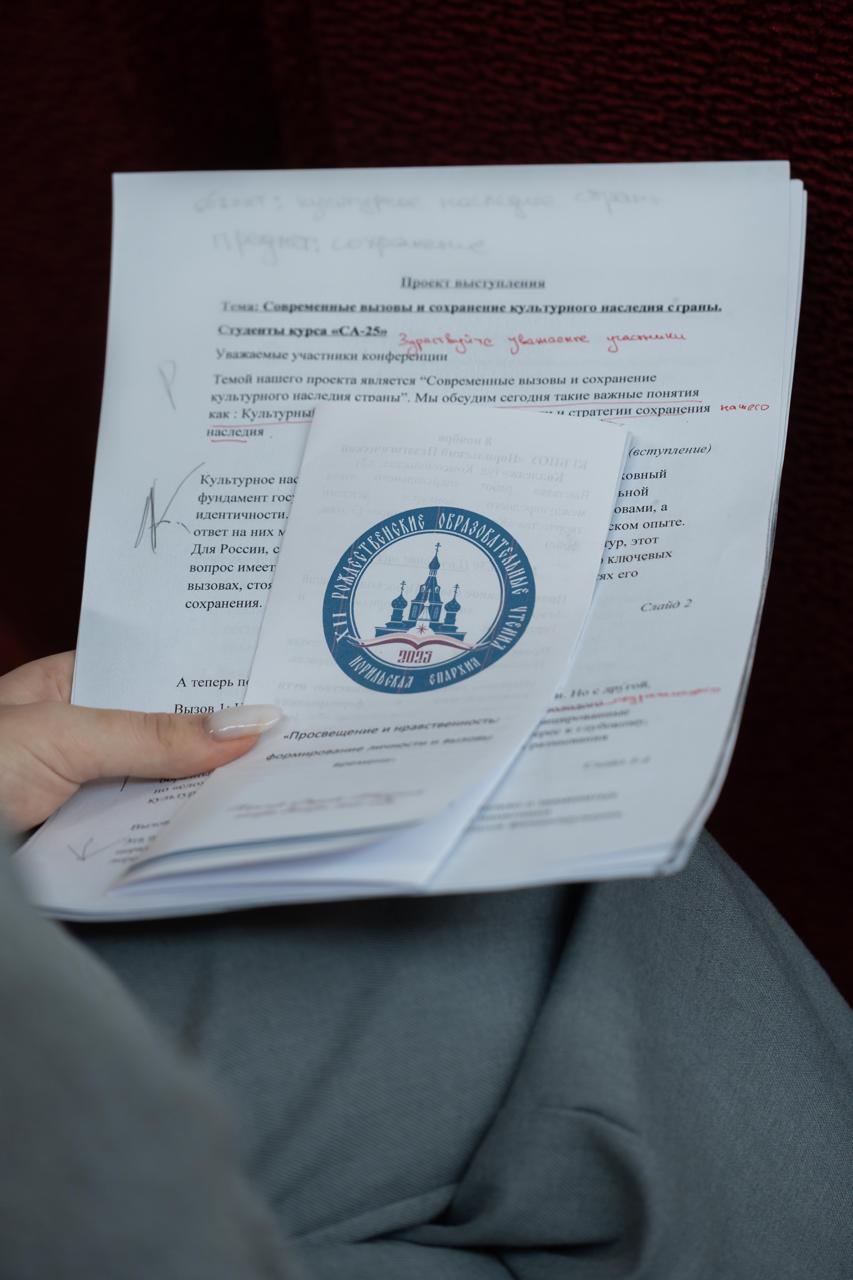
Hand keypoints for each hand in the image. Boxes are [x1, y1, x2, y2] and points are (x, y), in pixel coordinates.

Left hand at [0, 652, 281, 830]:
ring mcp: (86, 790)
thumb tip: (245, 723)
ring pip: (162, 784)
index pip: (161, 669)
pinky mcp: (86, 846)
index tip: (281, 679)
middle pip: (169, 730)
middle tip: (300, 732)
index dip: (217, 674)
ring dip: (208, 788)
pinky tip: (224, 828)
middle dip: (224, 734)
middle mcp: (83, 733)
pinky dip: (180, 833)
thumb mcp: (63, 737)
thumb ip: (153, 734)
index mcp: (72, 683)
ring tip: (283, 777)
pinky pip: (144, 833)